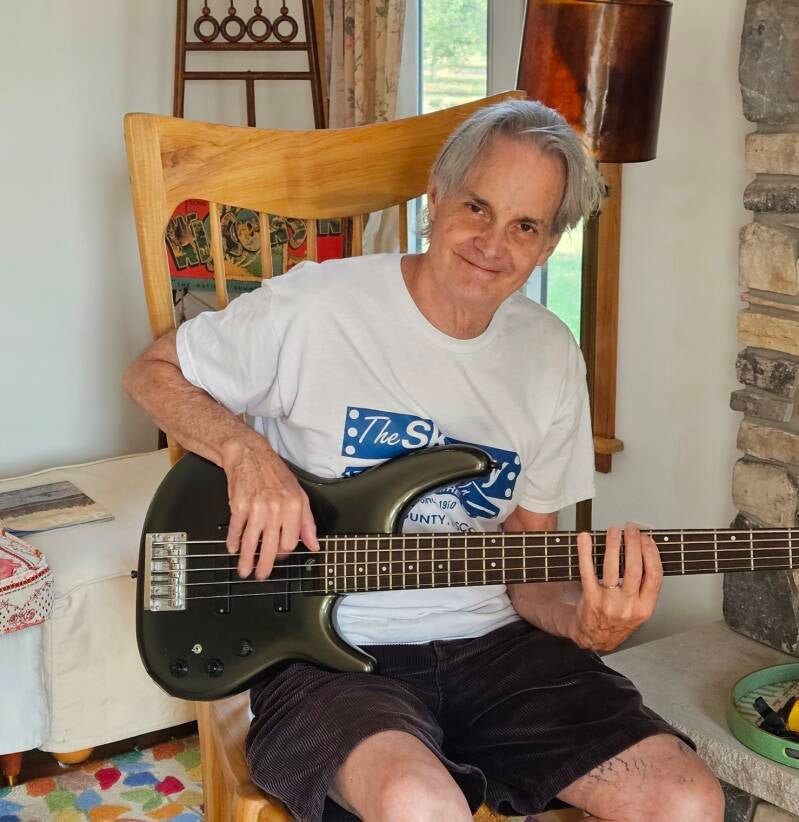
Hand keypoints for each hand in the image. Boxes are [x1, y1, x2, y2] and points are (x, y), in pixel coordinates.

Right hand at [221, 438, 318, 579]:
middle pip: (270, 546)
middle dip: (265, 565)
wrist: (250, 455)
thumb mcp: (299, 495)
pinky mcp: (238, 505)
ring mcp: (256, 508)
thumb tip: (313, 545)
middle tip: (261, 575)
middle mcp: (275, 509)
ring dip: (246, 560)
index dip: (284, 553)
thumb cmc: (275, 474)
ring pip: (251, 542)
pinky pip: (236, 529)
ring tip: (244, 571)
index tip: (278, 557)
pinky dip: (233, 542)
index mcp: (293, 507)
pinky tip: (233, 549)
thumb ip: (307, 523)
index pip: (290, 541)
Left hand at [570, 523, 661, 651]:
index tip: (647, 538)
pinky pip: (588, 571)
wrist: (594, 638)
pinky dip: (585, 552)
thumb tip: (646, 552)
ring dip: (614, 545)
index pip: (655, 575)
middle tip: (630, 528)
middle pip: (635, 568)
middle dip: (633, 544)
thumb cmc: (617, 620)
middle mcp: (629, 606)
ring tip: (614, 530)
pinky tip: (584, 539)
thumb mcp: (640, 610)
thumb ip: (645, 587)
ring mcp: (609, 603)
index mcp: (645, 608)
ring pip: (614, 568)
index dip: (652, 553)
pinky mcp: (591, 599)